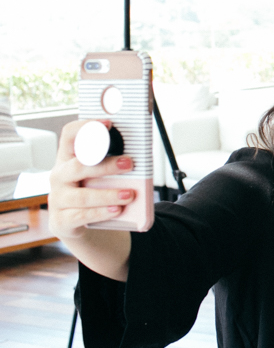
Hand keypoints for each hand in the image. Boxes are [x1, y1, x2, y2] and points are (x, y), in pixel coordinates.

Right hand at [48, 120, 136, 239]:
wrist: (77, 224)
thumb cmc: (92, 191)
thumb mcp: (99, 175)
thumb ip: (112, 163)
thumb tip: (141, 155)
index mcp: (68, 159)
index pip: (69, 135)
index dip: (86, 126)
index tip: (108, 123)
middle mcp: (59, 176)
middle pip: (78, 167)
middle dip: (105, 165)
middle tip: (129, 164)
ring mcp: (58, 199)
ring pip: (82, 196)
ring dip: (108, 195)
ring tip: (130, 194)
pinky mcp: (61, 220)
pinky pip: (81, 216)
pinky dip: (101, 213)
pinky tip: (117, 210)